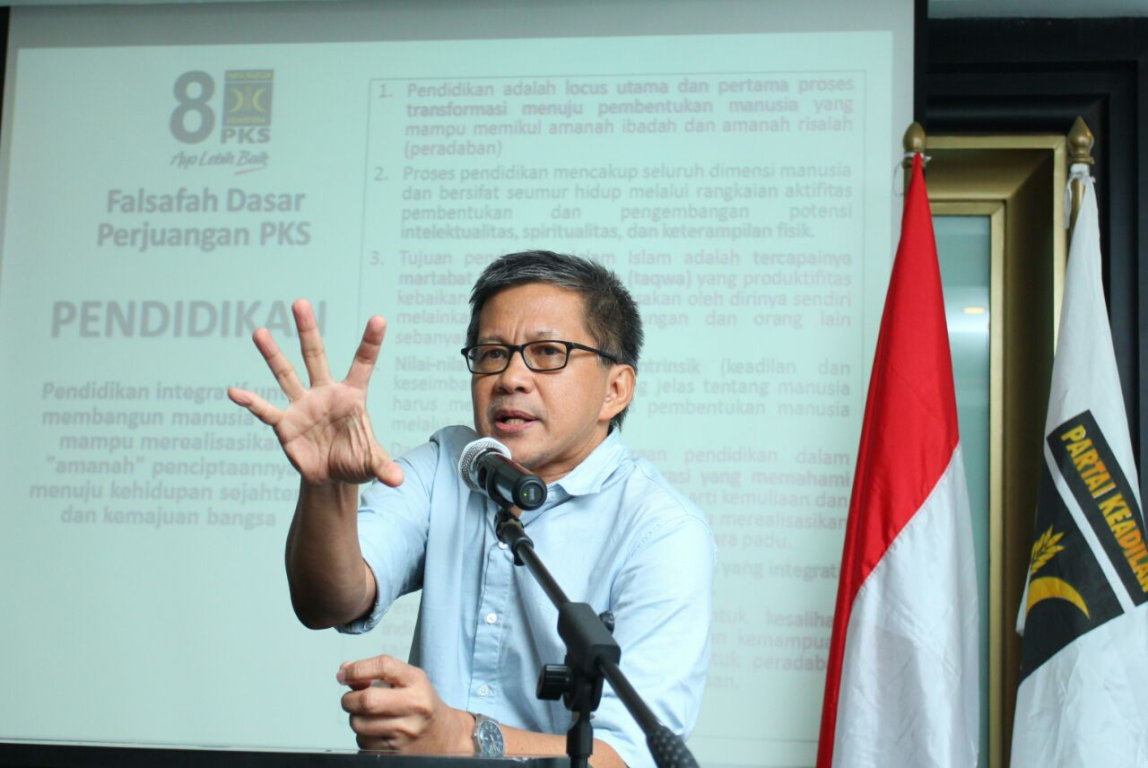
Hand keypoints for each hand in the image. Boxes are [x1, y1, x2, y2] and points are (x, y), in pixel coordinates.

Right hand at [227, 299, 402, 487]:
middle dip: (308, 331)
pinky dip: (251, 402)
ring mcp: (302, 405)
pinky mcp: (285, 424)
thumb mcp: (371, 463)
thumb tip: (399, 481)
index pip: (362, 364)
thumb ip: (384, 466)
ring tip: (259, 332)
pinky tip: (234, 392)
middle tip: (300, 302)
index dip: (370, 342)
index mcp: (351, 397)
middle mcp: (325, 394)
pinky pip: (266, 410)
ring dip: (273, 355)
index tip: (379, 319)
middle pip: (316, 356)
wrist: (330, 477)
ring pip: (286, 374)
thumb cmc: (354, 461)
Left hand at [338, 655, 471, 753]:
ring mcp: (406, 732)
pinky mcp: (397, 752)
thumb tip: (344, 671)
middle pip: (367, 700)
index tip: (344, 673)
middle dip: (349, 699)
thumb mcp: (408, 680)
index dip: (357, 669)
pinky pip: (363, 743)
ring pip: (360, 724)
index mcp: (416, 682)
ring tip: (369, 716)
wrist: (444, 736)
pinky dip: (363, 736)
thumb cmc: (421, 703)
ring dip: (356, 719)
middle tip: (351, 699)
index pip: (383, 666)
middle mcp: (414, 706)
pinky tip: (377, 731)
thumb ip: (377, 673)